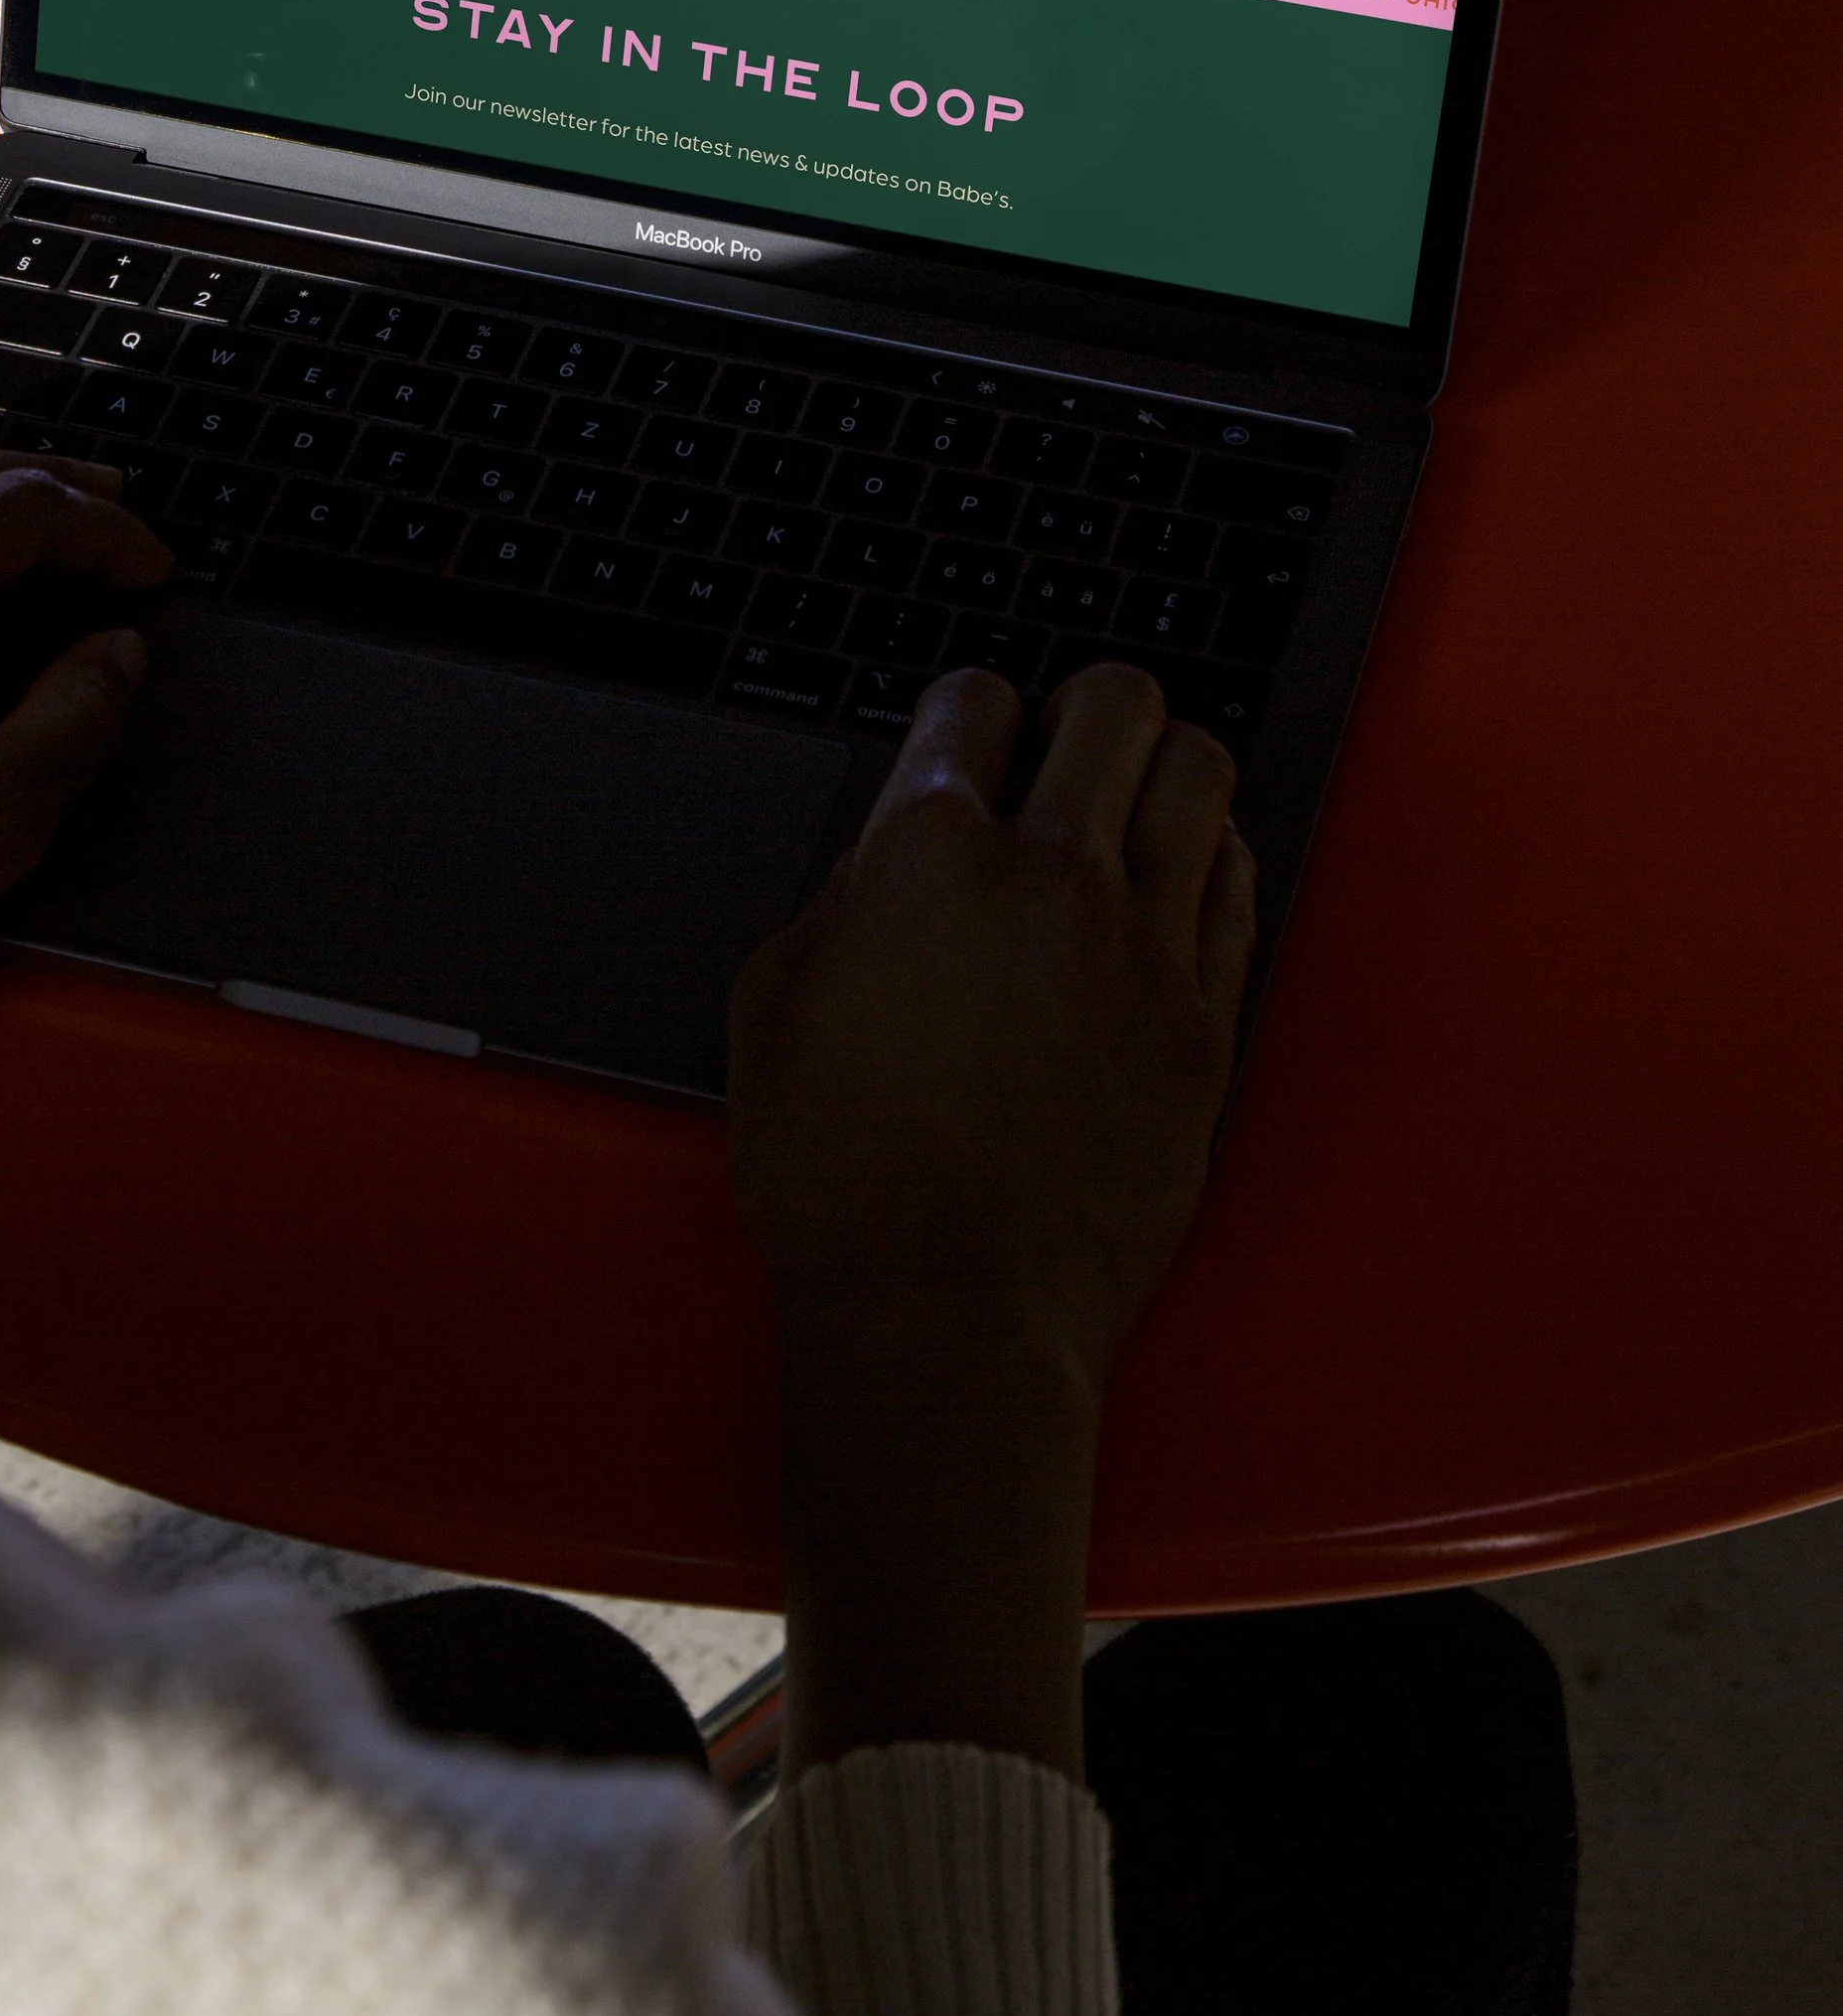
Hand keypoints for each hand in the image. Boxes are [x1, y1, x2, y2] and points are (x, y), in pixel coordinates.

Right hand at [732, 660, 1251, 1387]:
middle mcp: (1050, 875)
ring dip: (1162, 768)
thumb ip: (841, 894)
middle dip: (1083, 707)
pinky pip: (1240, 887)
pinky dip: (1213, 861)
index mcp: (928, 853)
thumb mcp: (774, 1000)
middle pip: (1114, 703)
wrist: (946, 1315)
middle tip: (1064, 751)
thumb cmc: (842, 1177)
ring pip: (1201, 774)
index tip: (970, 746)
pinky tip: (1180, 881)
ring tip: (1134, 806)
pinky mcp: (1205, 1021)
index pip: (975, 699)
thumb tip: (886, 855)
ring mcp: (1144, 945)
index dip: (967, 715)